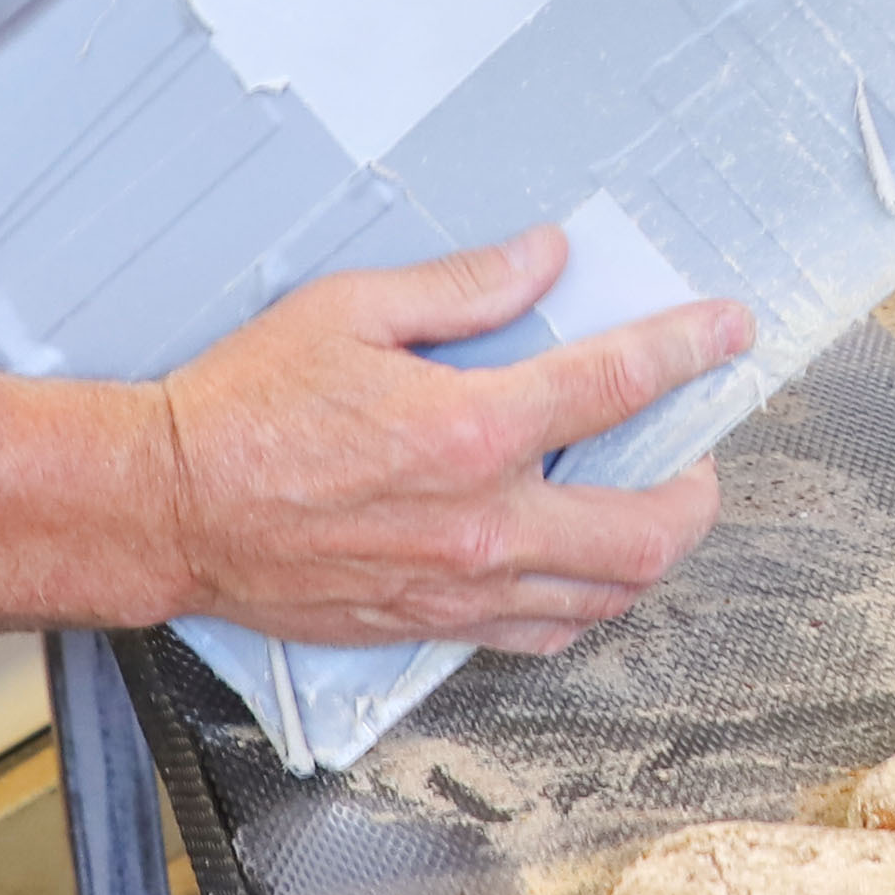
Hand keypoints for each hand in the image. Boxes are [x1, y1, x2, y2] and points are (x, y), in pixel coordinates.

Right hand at [151, 227, 752, 652]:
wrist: (169, 508)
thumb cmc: (244, 408)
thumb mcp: (351, 309)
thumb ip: (464, 287)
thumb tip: (543, 262)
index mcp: (470, 430)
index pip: (620, 385)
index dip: (690, 351)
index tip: (725, 333)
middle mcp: (483, 521)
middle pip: (651, 529)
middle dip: (697, 487)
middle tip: (694, 453)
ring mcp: (461, 586)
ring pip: (608, 595)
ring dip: (648, 551)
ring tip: (646, 507)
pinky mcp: (431, 626)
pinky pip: (543, 632)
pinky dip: (583, 604)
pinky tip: (578, 567)